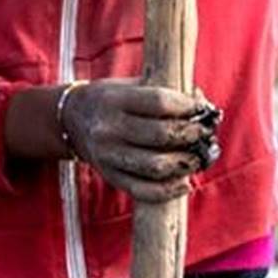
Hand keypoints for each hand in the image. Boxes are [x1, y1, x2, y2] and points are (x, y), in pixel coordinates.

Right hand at [60, 79, 221, 202]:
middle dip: (191, 136)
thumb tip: (203, 104)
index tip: (201, 109)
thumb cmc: (113, 99)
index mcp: (115, 100)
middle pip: (160, 136)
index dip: (186, 107)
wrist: (72, 120)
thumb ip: (166, 91)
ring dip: (185, 165)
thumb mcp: (133, 85)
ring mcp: (108, 156)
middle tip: (204, 134)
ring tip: (199, 158)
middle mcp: (108, 128)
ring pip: (155, 167)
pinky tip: (185, 183)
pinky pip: (143, 191)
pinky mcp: (110, 177)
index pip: (158, 102)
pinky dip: (169, 191)